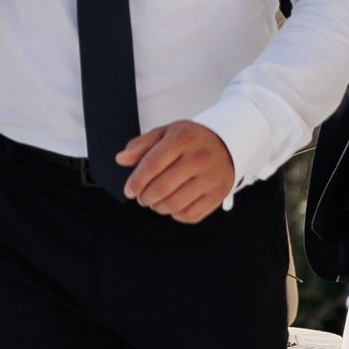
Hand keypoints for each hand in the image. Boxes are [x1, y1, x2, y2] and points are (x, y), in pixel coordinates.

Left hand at [116, 119, 235, 222]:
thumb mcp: (166, 133)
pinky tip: (174, 205)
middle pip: (161, 187)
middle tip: (142, 197)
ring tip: (156, 201)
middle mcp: (199, 157)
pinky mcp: (218, 194)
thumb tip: (122, 159)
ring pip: (174, 204)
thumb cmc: (191, 141)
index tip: (129, 190)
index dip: (136, 181)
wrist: (227, 144)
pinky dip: (176, 214)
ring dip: (158, 207)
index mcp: (183, 138)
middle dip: (145, 197)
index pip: (152, 164)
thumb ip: (141, 146)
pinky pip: (190, 214)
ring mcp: (211, 177)